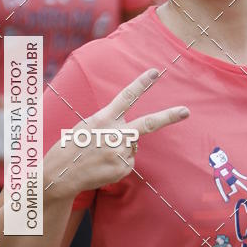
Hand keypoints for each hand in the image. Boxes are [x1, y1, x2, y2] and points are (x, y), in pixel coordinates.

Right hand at [45, 68, 189, 197]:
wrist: (60, 174)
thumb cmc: (72, 147)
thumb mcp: (88, 127)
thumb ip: (111, 126)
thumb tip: (134, 138)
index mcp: (103, 118)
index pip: (126, 96)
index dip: (142, 83)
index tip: (156, 72)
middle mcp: (114, 134)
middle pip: (148, 124)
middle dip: (169, 117)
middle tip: (186, 111)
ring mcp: (120, 152)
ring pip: (133, 146)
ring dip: (122, 149)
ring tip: (100, 155)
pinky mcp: (122, 168)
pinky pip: (129, 162)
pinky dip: (119, 163)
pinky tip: (103, 166)